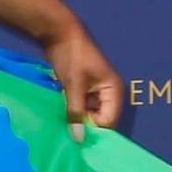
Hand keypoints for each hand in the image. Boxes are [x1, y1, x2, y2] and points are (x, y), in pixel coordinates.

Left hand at [40, 20, 123, 142]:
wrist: (58, 32)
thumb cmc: (71, 55)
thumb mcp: (73, 85)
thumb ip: (76, 112)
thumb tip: (78, 139)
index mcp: (114, 90)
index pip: (109, 120)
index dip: (93, 128)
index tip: (75, 133)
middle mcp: (109, 92)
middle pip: (100, 118)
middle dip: (85, 124)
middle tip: (67, 131)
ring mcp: (96, 90)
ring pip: (89, 113)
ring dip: (77, 117)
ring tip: (63, 122)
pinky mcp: (83, 88)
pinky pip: (81, 106)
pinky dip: (72, 109)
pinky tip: (61, 113)